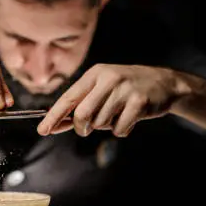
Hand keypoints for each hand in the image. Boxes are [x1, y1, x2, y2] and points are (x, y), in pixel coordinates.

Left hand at [37, 64, 190, 136]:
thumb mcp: (100, 91)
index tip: (42, 130)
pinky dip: (121, 130)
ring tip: (116, 115)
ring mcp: (124, 89)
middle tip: (85, 130)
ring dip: (106, 127)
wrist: (163, 83)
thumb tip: (53, 125)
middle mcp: (108, 78)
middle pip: (82, 114)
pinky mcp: (139, 101)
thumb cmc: (125, 90)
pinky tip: (129, 119)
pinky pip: (119, 129)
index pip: (68, 98)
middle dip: (81, 128)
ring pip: (101, 123)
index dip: (54, 116)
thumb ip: (77, 107)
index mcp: (94, 74)